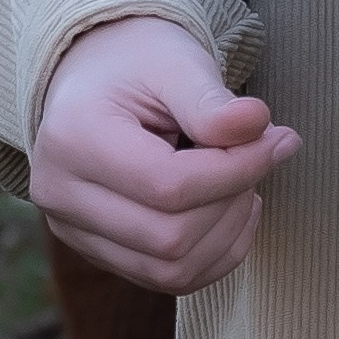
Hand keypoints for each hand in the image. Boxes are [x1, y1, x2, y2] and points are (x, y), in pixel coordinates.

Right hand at [31, 17, 299, 295]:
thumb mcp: (177, 61)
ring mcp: (72, 231)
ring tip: (245, 178)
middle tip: (260, 152)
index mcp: (74, 140)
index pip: (168, 186)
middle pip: (169, 237)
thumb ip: (212, 101)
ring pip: (170, 270)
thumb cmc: (139, 60)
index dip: (237, 168)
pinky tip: (234, 207)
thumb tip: (259, 127)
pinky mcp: (97, 250)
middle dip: (233, 198)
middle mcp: (60, 196)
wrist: (97, 72)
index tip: (278, 138)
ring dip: (229, 231)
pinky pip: (166, 278)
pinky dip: (216, 254)